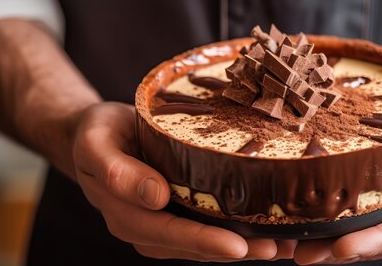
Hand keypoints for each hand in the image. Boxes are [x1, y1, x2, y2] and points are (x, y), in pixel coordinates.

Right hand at [72, 102, 293, 260]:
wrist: (99, 133)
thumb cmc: (98, 135)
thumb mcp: (97, 144)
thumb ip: (117, 172)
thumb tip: (154, 196)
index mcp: (127, 215)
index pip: (170, 233)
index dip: (204, 242)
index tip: (238, 247)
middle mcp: (149, 226)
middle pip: (196, 244)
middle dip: (237, 249)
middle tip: (277, 248)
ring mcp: (165, 221)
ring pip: (207, 239)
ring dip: (245, 244)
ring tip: (284, 243)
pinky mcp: (179, 210)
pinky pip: (209, 223)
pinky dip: (239, 226)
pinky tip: (269, 224)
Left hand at [293, 88, 381, 263]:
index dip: (375, 242)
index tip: (342, 247)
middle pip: (381, 242)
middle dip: (341, 251)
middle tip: (302, 254)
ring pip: (366, 236)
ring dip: (330, 245)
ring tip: (291, 247)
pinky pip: (360, 220)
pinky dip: (332, 226)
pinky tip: (300, 228)